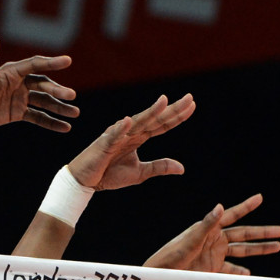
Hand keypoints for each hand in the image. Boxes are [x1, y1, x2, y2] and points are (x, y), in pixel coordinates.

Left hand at [0, 38, 78, 133]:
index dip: (51, 63)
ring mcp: (19, 98)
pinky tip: (65, 128)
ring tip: (75, 114)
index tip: (67, 60)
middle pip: (43, 85)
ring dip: (60, 107)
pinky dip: (51, 122)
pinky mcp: (17, 113)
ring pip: (44, 102)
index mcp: (9, 72)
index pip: (34, 65)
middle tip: (71, 97)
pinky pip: (38, 117)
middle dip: (57, 90)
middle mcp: (17, 83)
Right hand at [66, 94, 194, 190]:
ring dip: (151, 112)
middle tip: (189, 98)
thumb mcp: (140, 173)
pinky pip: (113, 135)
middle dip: (172, 109)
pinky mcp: (104, 144)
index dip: (177, 116)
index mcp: (139, 137)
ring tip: (164, 101)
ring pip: (138, 122)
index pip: (162, 125)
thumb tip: (182, 168)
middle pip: (155, 119)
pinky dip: (120, 128)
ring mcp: (117, 136)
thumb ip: (159, 167)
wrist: (86, 181)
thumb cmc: (109, 174)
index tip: (192, 105)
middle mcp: (130, 132)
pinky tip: (129, 121)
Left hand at [143, 194, 279, 274]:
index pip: (233, 214)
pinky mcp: (213, 268)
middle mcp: (215, 239)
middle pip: (244, 234)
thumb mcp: (191, 239)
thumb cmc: (173, 253)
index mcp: (210, 228)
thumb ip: (207, 224)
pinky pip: (231, 269)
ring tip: (277, 247)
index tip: (260, 198)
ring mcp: (215, 254)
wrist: (163, 273)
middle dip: (263, 233)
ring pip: (242, 251)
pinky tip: (250, 273)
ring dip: (258, 249)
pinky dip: (241, 271)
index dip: (247, 206)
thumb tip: (220, 206)